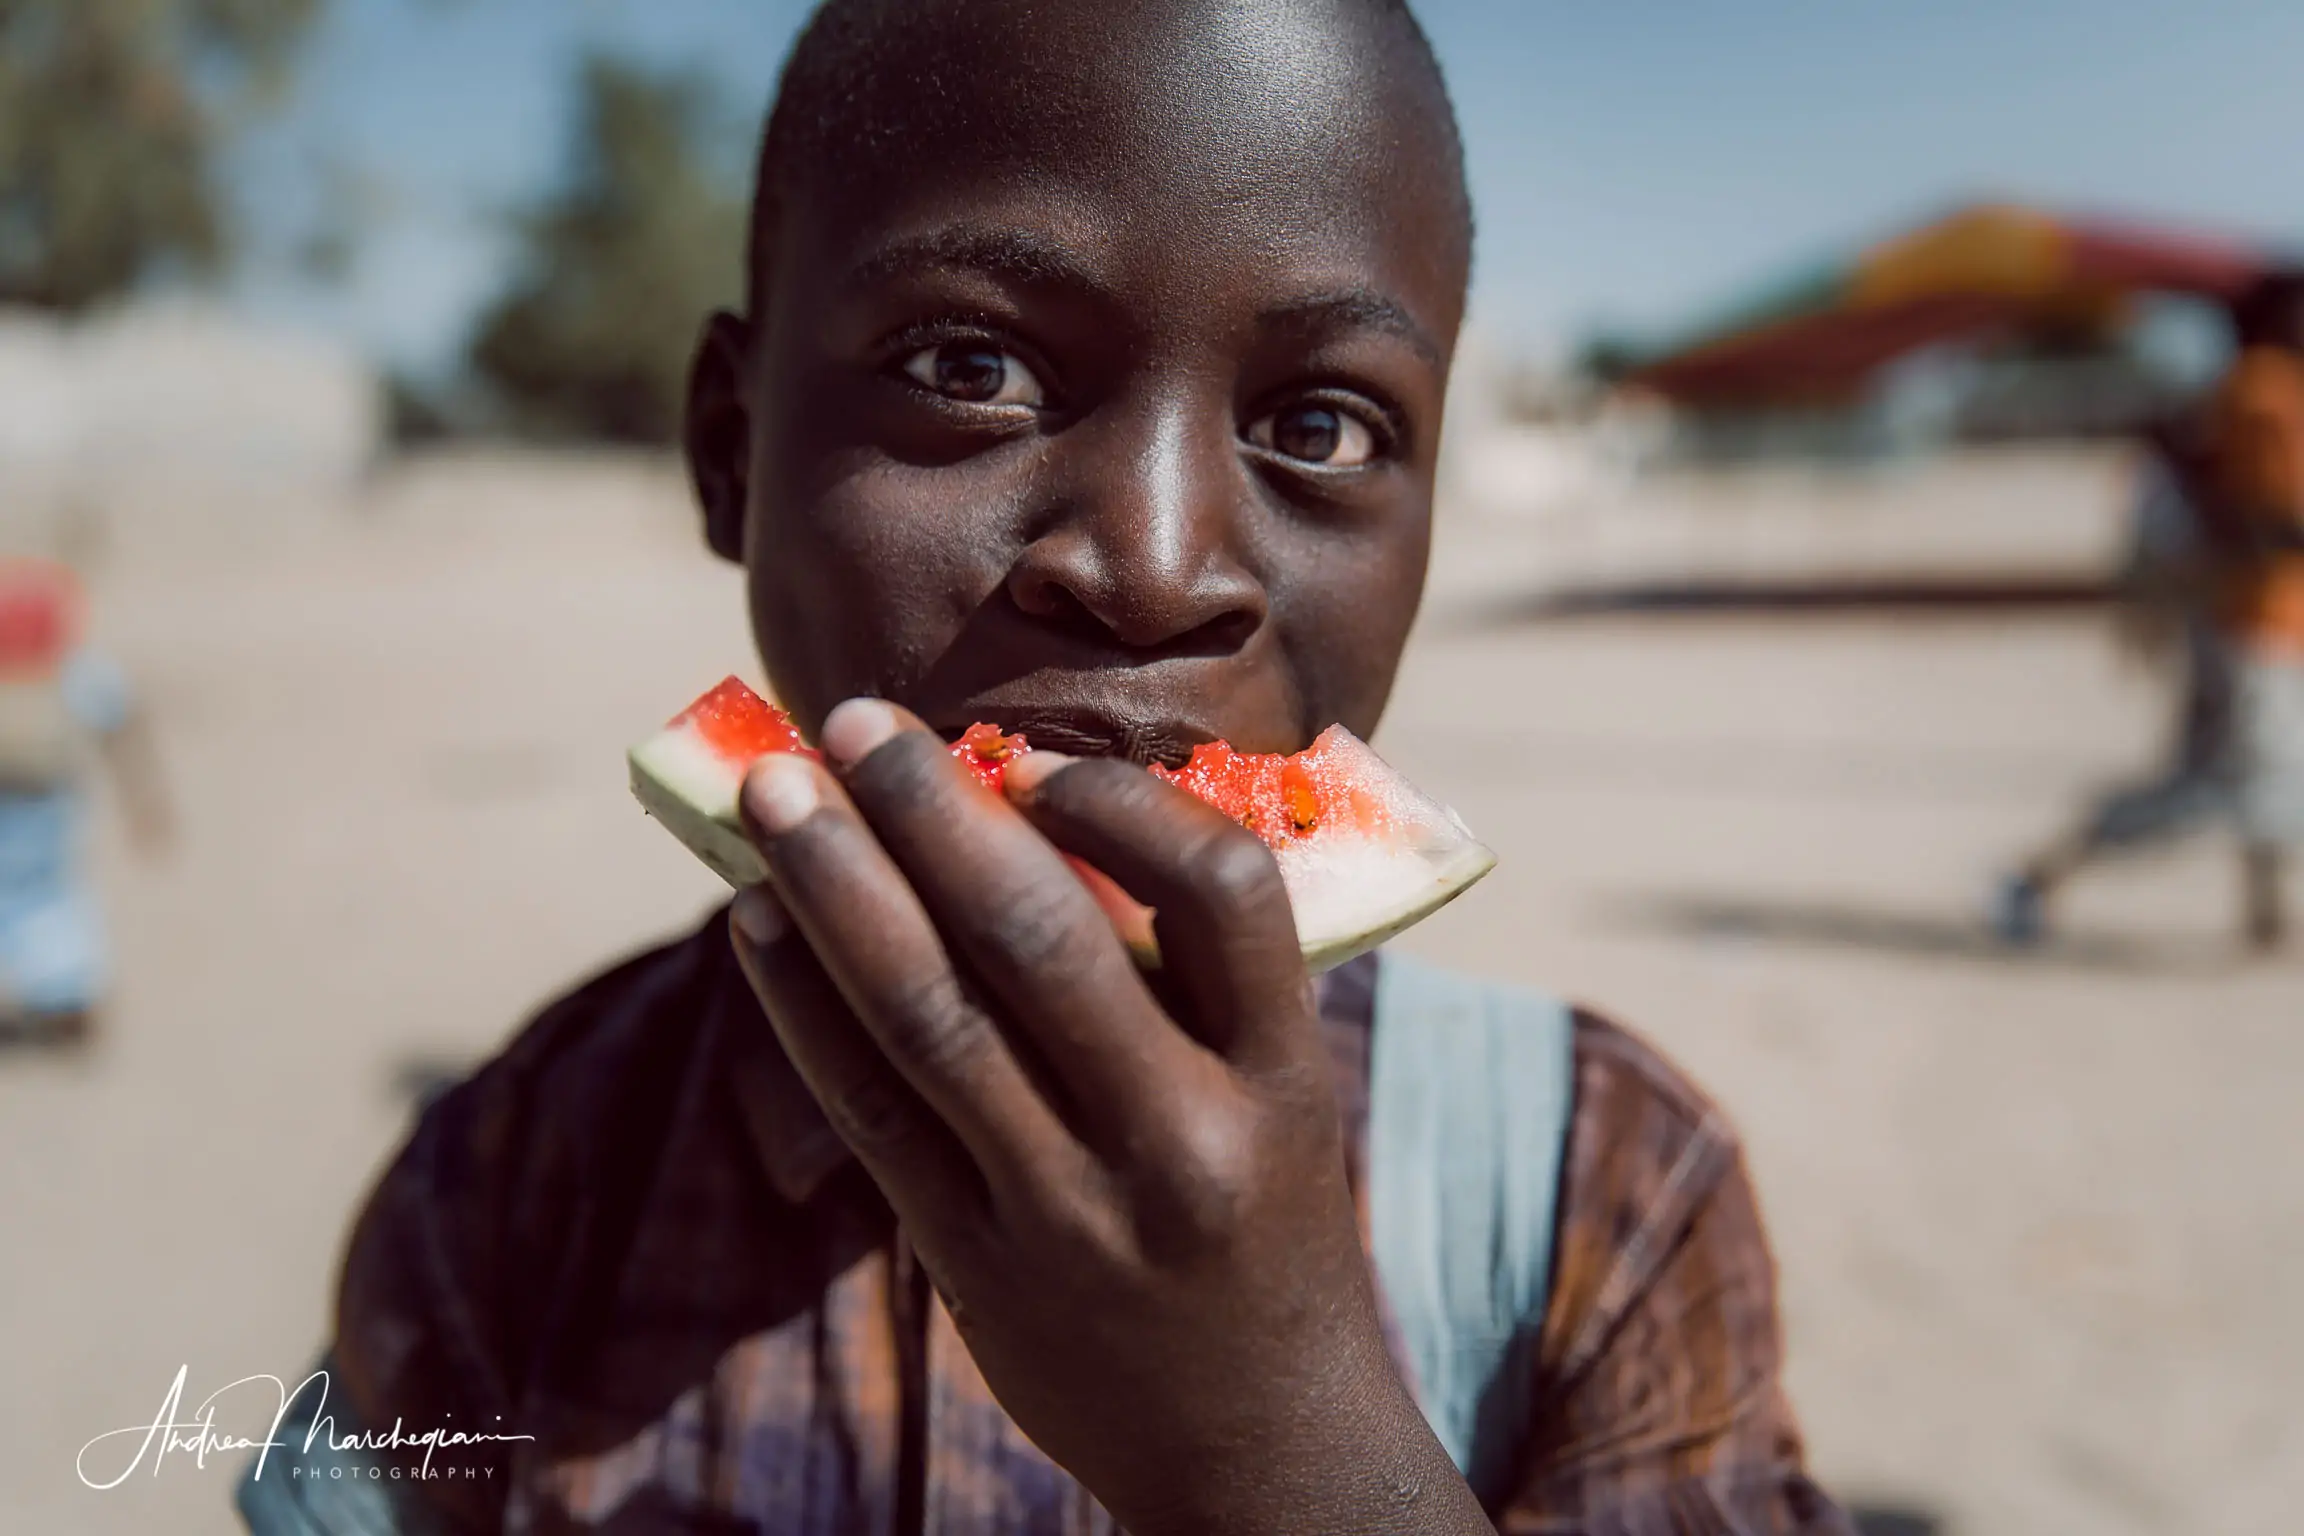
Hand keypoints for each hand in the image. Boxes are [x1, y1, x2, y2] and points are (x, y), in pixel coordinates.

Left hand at [726, 699, 1487, 1535]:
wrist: (1263, 1449)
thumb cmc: (1271, 1231)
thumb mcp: (1282, 1100)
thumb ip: (1189, 984)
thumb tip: (1029, 820)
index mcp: (1282, 1077)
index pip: (1221, 891)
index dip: (1120, 800)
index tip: (1031, 759)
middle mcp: (1181, 1140)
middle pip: (1037, 939)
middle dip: (929, 812)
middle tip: (853, 722)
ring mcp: (1070, 1213)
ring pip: (931, 1019)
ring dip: (837, 890)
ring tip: (773, 792)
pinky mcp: (980, 1266)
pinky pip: (873, 1114)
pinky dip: (805, 1008)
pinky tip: (755, 926)